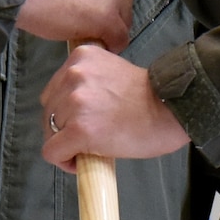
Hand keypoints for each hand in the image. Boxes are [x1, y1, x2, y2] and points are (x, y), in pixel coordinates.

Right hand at [18, 0, 133, 51]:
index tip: (98, 7)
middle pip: (126, 4)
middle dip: (111, 15)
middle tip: (89, 22)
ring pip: (124, 23)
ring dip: (108, 31)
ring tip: (86, 32)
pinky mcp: (108, 18)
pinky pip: (119, 40)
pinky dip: (108, 45)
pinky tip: (92, 42)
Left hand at [41, 44, 190, 169]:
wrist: (171, 109)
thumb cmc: (148, 96)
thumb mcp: (110, 73)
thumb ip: (87, 83)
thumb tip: (69, 109)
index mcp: (80, 57)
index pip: (54, 90)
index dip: (65, 112)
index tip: (84, 122)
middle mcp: (73, 75)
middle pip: (49, 111)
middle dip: (63, 128)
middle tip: (88, 138)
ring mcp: (75, 102)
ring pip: (49, 133)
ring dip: (66, 144)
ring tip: (91, 148)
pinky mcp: (79, 130)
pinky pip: (53, 152)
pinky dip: (64, 162)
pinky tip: (83, 162)